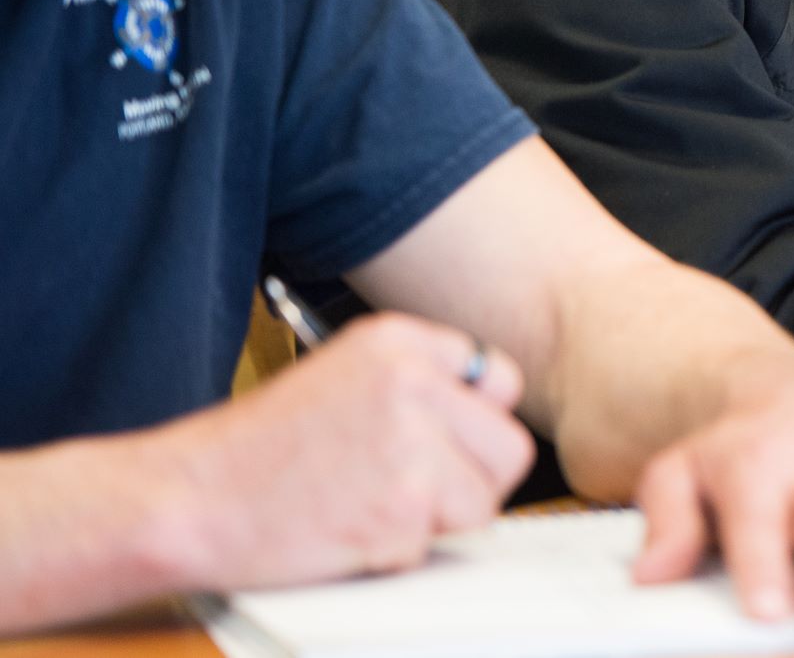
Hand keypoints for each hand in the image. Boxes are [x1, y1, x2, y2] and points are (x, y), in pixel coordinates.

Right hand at [159, 313, 532, 588]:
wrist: (186, 499)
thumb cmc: (255, 451)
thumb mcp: (343, 378)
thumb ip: (419, 387)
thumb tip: (489, 417)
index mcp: (400, 341)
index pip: (499, 379)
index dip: (475, 425)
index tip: (446, 443)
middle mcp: (414, 381)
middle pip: (507, 448)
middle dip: (468, 481)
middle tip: (407, 492)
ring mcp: (411, 444)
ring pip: (481, 503)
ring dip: (433, 521)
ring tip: (367, 507)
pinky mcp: (401, 507)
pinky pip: (433, 545)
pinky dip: (395, 551)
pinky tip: (345, 529)